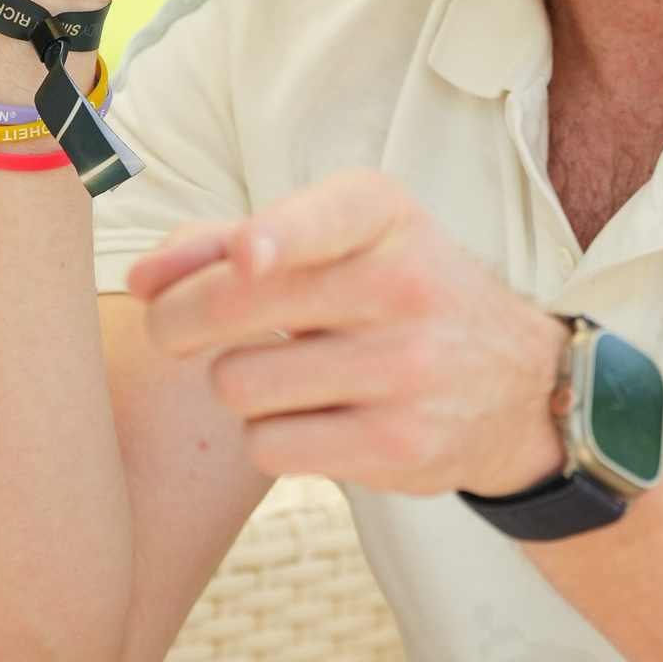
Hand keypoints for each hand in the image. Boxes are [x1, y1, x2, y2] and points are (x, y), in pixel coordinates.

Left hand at [127, 173, 566, 496]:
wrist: (516, 385)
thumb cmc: (395, 298)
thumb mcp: (341, 244)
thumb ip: (231, 243)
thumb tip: (145, 280)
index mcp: (385, 216)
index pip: (327, 218)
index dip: (276, 236)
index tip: (249, 257)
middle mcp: (404, 285)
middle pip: (236, 306)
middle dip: (177, 321)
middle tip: (172, 330)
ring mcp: (406, 370)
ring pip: (239, 383)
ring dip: (236, 384)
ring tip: (280, 376)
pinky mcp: (398, 445)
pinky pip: (268, 444)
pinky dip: (269, 435)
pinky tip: (309, 419)